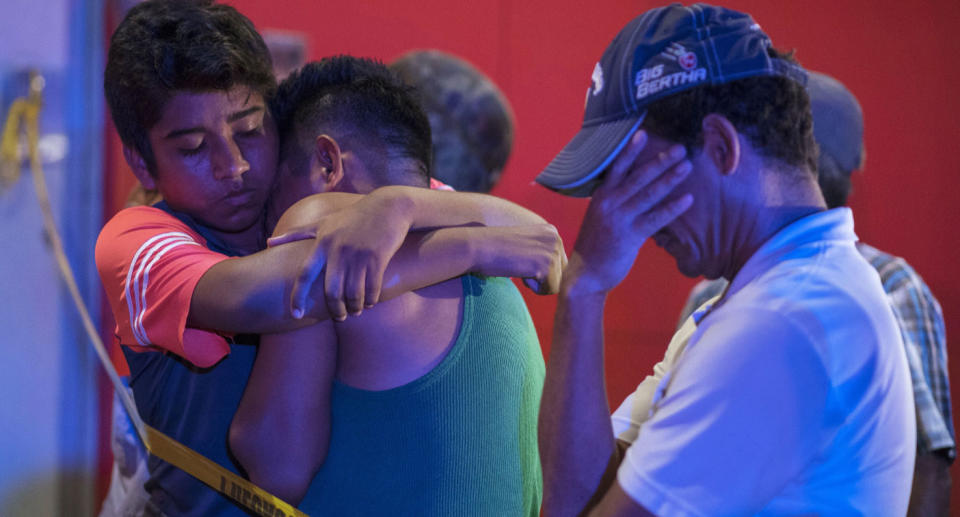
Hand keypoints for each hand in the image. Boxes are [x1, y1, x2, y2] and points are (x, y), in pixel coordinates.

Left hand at [289, 195, 411, 320]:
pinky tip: (369, 303)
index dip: (297, 296)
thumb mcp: (322, 223)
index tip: (295, 315)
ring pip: (354, 293)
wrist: (388, 207)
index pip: (304, 275)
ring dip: (355, 307)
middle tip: (340, 317)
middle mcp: (338, 250)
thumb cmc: (352, 217)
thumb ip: (296, 234)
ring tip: (356, 311)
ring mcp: (358, 254)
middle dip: (336, 310)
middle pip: (331, 291)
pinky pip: (372, 288)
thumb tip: (268, 242)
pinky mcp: (377, 258)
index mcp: (322, 243)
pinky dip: (370, 300)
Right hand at [472, 224, 567, 294]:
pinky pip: (549, 290)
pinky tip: (519, 272)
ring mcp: (552, 251)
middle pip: (562, 274)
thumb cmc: (494, 249)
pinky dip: (534, 288)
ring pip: (557, 284)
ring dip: (537, 283)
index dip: (540, 270)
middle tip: (519, 265)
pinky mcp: (546, 266)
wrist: (477, 246)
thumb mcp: (525, 246)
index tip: (521, 260)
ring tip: (518, 267)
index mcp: (552, 232)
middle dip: (542, 277)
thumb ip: (542, 254)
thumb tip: (560, 278)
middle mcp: (556, 238)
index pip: (560, 264)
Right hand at [565, 130, 692, 295]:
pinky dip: (673, 208)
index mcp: (601, 196)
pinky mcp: (629, 236)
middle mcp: (609, 203)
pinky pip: (655, 219)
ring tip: (687, 167)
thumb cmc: (596, 244)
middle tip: (680, 148)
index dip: (630, 150)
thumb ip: (615, 201)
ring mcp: (619, 218)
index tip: (643, 133)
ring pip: (648, 194)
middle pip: (637, 176)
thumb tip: (637, 188)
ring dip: (669, 179)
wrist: (586, 274)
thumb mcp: (600, 217)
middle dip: (660, 161)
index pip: (616, 167)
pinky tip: (688, 199)